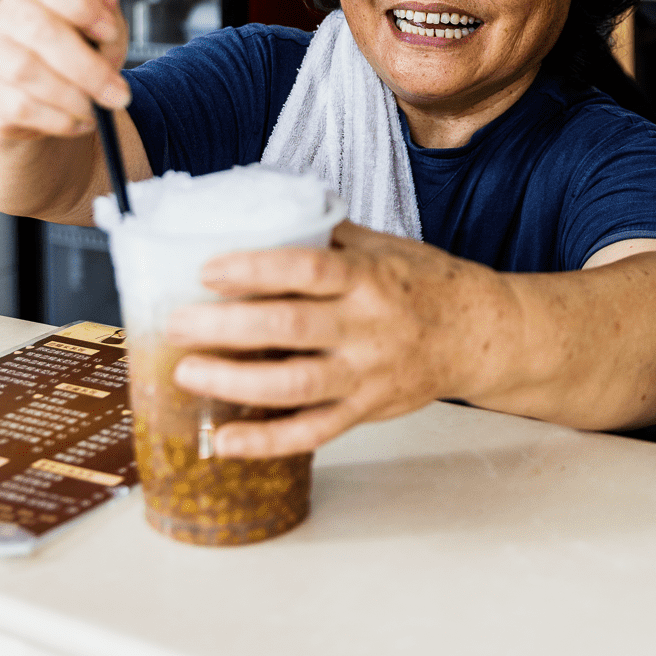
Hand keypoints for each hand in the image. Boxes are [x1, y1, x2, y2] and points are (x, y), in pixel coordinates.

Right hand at [0, 0, 130, 141]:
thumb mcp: (103, 26)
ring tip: (96, 108)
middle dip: (88, 68)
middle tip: (118, 92)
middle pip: (40, 30)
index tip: (109, 31)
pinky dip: (58, 119)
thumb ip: (106, 1)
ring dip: (73, 96)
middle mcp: (6, 14)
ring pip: (26, 71)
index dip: (81, 0)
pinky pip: (20, 107)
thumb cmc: (77, 53)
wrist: (46, 102)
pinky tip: (77, 120)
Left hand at [166, 221, 515, 456]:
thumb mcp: (384, 246)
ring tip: (187, 371)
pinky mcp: (366, 410)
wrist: (480, 334)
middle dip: (224, 327)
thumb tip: (266, 214)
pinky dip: (264, 441)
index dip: (254, 268)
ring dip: (234, 381)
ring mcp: (366, 374)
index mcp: (368, 277)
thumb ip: (328, 236)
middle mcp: (366, 327)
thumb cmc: (425, 282)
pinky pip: (310, 433)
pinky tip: (222, 439)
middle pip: (288, 327)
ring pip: (293, 386)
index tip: (207, 269)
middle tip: (174, 323)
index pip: (307, 269)